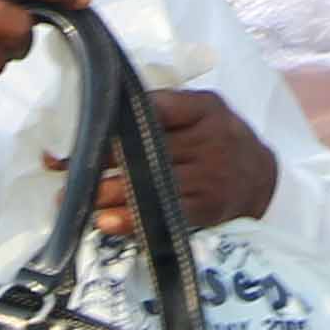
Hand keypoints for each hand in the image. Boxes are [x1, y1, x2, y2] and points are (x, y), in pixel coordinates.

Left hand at [72, 86, 277, 237]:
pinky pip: (165, 213)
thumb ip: (167, 107)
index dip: (114, 119)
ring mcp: (207, 176)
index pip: (154, 107)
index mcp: (203, 108)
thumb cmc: (224, 139)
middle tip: (64, 170)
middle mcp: (207, 140)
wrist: (265, 180)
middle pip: (145, 148)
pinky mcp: (206, 207)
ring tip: (75, 199)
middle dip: (100, 161)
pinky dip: (134, 220)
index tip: (81, 129)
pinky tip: (108, 222)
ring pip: (151, 183)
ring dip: (108, 194)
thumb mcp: (206, 110)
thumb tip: (109, 111)